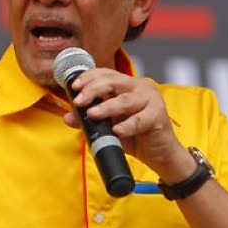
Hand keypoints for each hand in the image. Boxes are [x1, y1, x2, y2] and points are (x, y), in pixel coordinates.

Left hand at [63, 68, 193, 180]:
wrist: (159, 154)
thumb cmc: (135, 135)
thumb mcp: (107, 126)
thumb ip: (88, 120)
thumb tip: (68, 117)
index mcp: (127, 84)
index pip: (105, 74)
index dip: (89, 78)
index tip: (74, 87)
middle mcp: (140, 87)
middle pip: (113, 82)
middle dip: (93, 90)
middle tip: (79, 102)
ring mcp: (151, 99)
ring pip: (125, 100)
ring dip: (106, 107)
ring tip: (92, 114)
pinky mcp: (159, 115)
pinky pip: (140, 120)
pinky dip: (127, 126)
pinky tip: (117, 131)